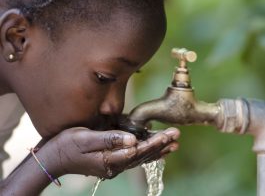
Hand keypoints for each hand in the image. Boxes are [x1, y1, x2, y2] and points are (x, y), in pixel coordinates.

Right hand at [41, 127, 179, 178]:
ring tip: (172, 144)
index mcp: (110, 159)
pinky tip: (152, 146)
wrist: (53, 158)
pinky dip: (145, 151)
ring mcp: (113, 164)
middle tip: (176, 136)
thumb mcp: (85, 139)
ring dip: (156, 150)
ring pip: (140, 158)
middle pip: (142, 155)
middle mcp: (114, 165)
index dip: (155, 142)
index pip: (138, 151)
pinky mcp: (110, 161)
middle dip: (160, 145)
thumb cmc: (67, 145)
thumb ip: (109, 139)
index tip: (169, 135)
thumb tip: (132, 140)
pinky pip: (132, 157)